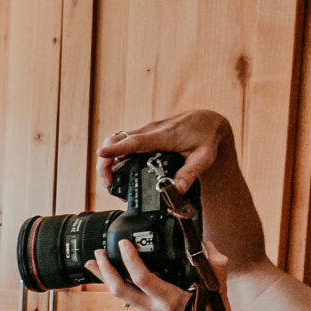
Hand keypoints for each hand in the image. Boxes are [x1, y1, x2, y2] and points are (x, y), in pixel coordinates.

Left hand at [90, 222, 225, 310]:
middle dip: (105, 269)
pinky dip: (120, 285)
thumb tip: (208, 246)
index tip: (124, 243)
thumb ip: (215, 268)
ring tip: (95, 260)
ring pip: (120, 294)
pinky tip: (116, 276)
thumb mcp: (220, 296)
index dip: (130, 259)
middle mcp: (154, 308)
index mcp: (169, 301)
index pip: (142, 277)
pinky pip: (129, 298)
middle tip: (98, 251)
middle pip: (119, 289)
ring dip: (106, 277)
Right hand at [96, 109, 229, 196]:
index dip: (116, 149)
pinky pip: (124, 142)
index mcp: (163, 136)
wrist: (209, 120)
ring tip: (111, 182)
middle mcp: (151, 131)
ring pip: (118, 140)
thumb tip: (177, 190)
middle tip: (108, 183)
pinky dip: (116, 155)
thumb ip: (190, 173)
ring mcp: (146, 131)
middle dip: (106, 160)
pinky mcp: (145, 135)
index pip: (134, 142)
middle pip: (118, 140)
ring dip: (109, 159)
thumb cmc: (207, 136)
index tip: (101, 154)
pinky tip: (119, 171)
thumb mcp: (204, 157)